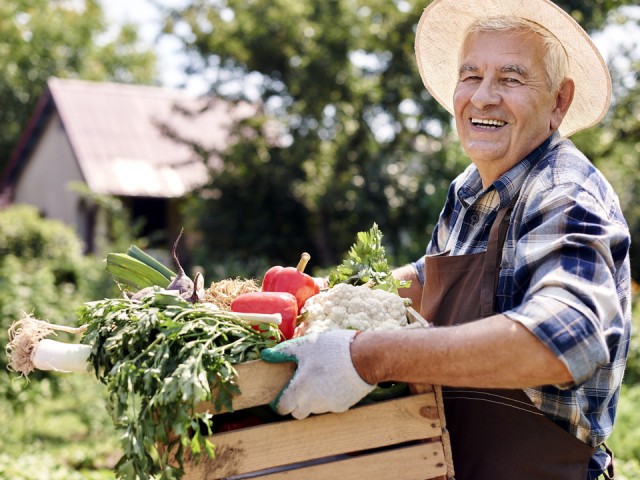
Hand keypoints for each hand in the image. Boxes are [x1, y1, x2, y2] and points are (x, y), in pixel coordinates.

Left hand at [260, 330, 375, 418]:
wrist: (365, 358)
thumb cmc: (331, 350)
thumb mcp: (304, 346)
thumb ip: (282, 353)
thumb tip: (265, 355)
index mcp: (299, 390)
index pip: (281, 408)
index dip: (278, 402)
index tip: (280, 394)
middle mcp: (312, 403)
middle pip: (297, 412)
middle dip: (295, 403)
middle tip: (299, 385)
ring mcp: (328, 407)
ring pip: (313, 410)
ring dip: (311, 400)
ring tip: (318, 379)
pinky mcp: (342, 407)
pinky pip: (329, 406)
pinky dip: (327, 398)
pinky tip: (333, 382)